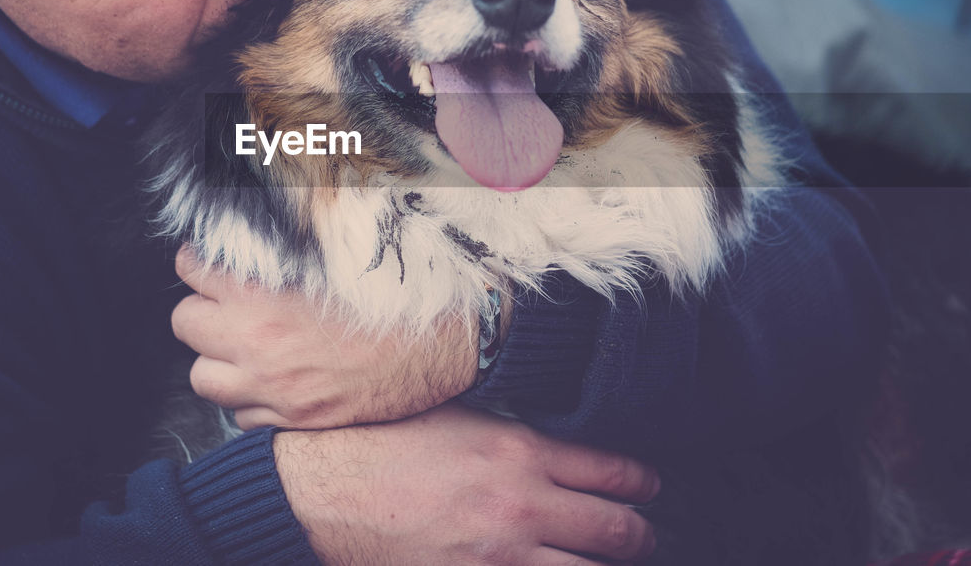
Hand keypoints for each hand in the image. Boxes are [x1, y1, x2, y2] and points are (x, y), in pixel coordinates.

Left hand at [172, 247, 478, 429]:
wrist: (446, 344)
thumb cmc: (399, 290)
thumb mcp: (339, 249)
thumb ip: (290, 236)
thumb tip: (261, 209)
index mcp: (263, 292)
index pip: (190, 268)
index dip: (201, 262)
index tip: (214, 263)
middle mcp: (256, 341)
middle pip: (184, 322)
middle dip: (204, 309)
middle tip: (230, 304)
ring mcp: (271, 386)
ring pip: (202, 376)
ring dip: (218, 360)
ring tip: (245, 346)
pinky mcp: (292, 418)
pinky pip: (240, 416)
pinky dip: (250, 401)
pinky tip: (276, 380)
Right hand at [274, 403, 658, 564]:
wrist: (323, 489)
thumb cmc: (384, 443)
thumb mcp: (458, 419)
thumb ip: (514, 435)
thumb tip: (556, 447)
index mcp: (519, 452)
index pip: (613, 471)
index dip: (642, 483)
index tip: (648, 488)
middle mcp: (522, 506)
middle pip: (617, 531)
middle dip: (639, 535)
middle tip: (644, 534)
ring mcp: (501, 557)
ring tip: (608, 562)